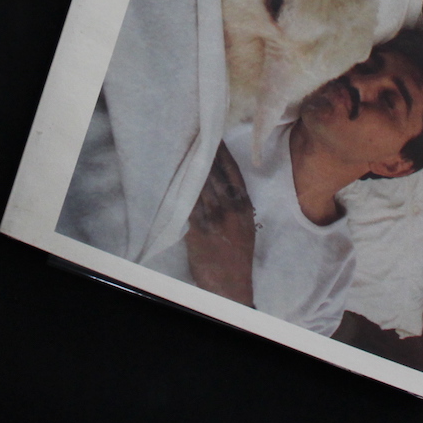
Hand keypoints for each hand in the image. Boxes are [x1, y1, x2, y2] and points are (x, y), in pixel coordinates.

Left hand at [185, 142, 255, 306]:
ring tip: (184, 149)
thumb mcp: (246, 227)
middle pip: (215, 175)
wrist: (231, 285)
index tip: (216, 138)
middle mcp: (230, 209)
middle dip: (205, 155)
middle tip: (196, 136)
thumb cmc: (238, 256)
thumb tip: (221, 186)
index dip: (224, 155)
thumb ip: (236, 206)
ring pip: (201, 186)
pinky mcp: (198, 230)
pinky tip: (177, 177)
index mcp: (244, 207)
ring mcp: (214, 218)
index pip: (233, 173)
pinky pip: (188, 204)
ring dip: (191, 167)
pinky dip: (182, 189)